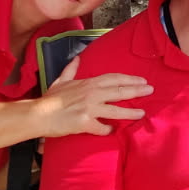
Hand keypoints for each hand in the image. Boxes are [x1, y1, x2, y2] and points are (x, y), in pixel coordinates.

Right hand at [38, 56, 152, 137]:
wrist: (38, 114)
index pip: (114, 78)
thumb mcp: (61, 80)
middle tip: (150, 90)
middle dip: (137, 90)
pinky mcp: (84, 123)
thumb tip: (77, 58)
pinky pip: (102, 128)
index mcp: (88, 83)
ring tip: (142, 113)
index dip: (129, 79)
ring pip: (116, 110)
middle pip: (119, 91)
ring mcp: (89, 108)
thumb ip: (71, 69)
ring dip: (130, 112)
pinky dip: (108, 130)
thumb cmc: (50, 99)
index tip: (141, 80)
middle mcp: (92, 94)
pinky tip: (114, 131)